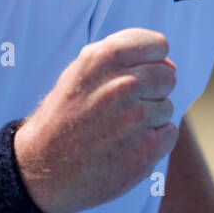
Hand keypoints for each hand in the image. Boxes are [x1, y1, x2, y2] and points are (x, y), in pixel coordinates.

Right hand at [13, 28, 177, 212]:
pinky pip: (169, 133)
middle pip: (168, 76)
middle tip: (122, 109)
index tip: (137, 75)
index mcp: (105, 58)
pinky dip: (153, 143)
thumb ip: (123, 58)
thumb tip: (171, 63)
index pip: (159, 45)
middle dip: (152, 90)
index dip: (152, 60)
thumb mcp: (81, 72)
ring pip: (166, 107)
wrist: (42, 168)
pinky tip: (125, 148)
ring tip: (116, 130)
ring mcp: (136, 118)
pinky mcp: (146, 150)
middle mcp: (123, 84)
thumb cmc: (65, 116)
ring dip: (149, 119)